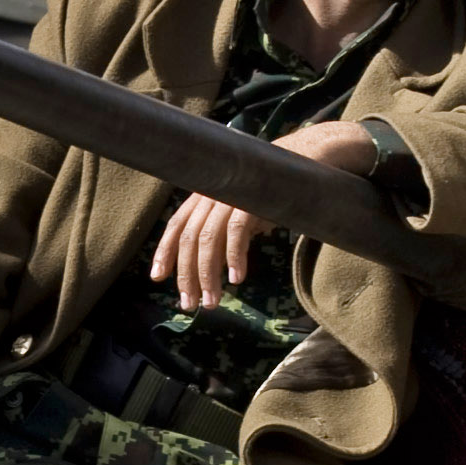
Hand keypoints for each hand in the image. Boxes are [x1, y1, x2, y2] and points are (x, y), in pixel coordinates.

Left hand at [149, 119, 375, 308]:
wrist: (307, 160)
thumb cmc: (273, 191)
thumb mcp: (242, 213)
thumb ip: (224, 235)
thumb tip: (211, 270)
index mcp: (205, 194)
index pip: (177, 224)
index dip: (165, 251)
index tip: (158, 277)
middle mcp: (213, 192)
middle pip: (189, 238)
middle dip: (187, 275)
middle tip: (190, 304)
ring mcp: (231, 194)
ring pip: (208, 239)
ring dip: (208, 275)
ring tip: (213, 301)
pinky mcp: (252, 198)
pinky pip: (236, 232)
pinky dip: (234, 257)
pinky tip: (236, 279)